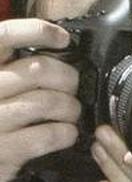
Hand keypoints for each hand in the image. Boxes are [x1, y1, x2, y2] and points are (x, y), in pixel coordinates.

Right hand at [0, 18, 79, 181]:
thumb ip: (13, 68)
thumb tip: (56, 46)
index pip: (3, 36)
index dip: (35, 31)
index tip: (62, 39)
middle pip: (38, 70)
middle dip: (68, 78)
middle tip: (73, 88)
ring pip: (48, 101)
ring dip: (71, 108)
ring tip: (71, 114)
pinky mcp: (4, 151)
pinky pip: (49, 134)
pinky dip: (66, 133)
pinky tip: (67, 135)